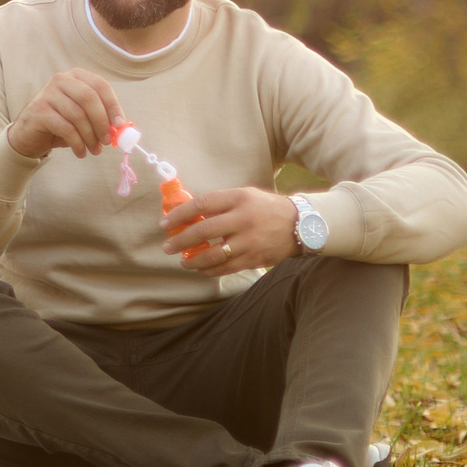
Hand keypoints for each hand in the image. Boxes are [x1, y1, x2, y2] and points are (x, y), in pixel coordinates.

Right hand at [5, 68, 125, 159]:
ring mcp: (47, 94)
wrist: (30, 134)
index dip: (113, 105)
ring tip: (94, 150)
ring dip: (90, 137)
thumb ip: (101, 117)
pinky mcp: (39, 111)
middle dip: (101, 122)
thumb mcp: (83, 117)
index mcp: (76, 76)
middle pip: (89, 98)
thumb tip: (122, 128)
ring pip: (78, 116)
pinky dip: (77, 143)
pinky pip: (65, 128)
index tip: (119, 124)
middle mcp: (61, 80)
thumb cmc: (61, 123)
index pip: (100, 85)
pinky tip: (80, 152)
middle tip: (107, 141)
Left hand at [160, 186, 297, 274]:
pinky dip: (211, 270)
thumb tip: (189, 214)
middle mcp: (244, 219)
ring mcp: (250, 241)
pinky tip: (201, 269)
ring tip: (183, 261)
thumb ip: (220, 204)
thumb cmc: (265, 208)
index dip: (180, 215)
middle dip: (181, 240)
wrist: (302, 224)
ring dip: (194, 260)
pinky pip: (227, 267)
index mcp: (238, 199)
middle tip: (168, 247)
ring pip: (214, 255)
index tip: (165, 224)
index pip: (201, 205)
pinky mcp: (255, 258)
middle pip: (204, 231)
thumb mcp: (244, 196)